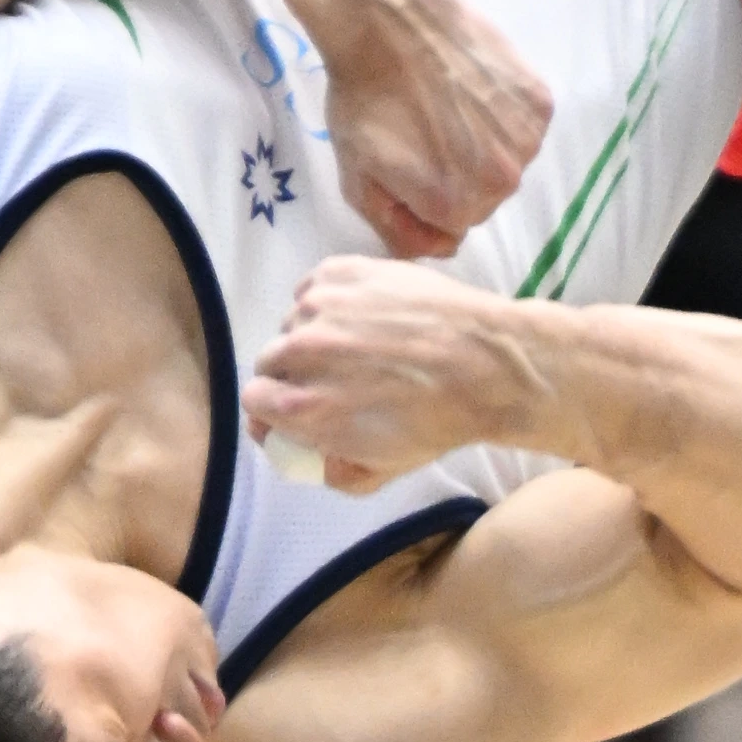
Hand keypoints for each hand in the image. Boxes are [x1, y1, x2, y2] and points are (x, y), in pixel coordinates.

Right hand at [242, 257, 540, 492]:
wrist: (487, 362)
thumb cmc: (438, 420)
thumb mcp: (383, 467)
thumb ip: (334, 471)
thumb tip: (313, 458)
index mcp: (304, 406)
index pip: (254, 401)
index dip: (273, 408)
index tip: (293, 409)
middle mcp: (302, 351)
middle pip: (270, 360)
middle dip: (292, 373)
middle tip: (331, 376)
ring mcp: (321, 305)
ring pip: (295, 322)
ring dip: (313, 334)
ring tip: (358, 342)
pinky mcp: (342, 271)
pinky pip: (314, 288)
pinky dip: (329, 301)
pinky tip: (364, 313)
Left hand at [310, 0, 549, 260]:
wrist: (391, 17)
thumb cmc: (365, 97)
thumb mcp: (356, 178)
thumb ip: (395, 230)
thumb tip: (437, 247)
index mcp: (455, 205)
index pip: (450, 229)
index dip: (424, 202)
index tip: (406, 165)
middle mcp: (501, 181)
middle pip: (483, 199)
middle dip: (457, 177)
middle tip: (427, 131)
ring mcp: (526, 139)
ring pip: (507, 163)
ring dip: (484, 147)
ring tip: (450, 106)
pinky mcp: (540, 101)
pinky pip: (524, 127)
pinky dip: (504, 115)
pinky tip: (472, 87)